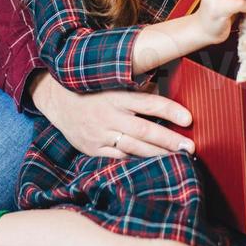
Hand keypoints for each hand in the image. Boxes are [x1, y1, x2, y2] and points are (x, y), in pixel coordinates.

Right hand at [32, 71, 196, 158]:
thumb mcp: (112, 82)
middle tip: (190, 147)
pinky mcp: (93, 148)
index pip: (149, 103)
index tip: (189, 119)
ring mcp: (100, 134)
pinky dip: (136, 159)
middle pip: (145, 130)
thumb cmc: (91, 88)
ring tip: (177, 158)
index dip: (170, 110)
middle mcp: (109, 115)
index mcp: (116, 96)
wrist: (56, 99)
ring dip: (157, 153)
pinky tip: (151, 163)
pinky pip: (118, 156)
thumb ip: (136, 88)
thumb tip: (164, 88)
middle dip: (169, 140)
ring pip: (134, 147)